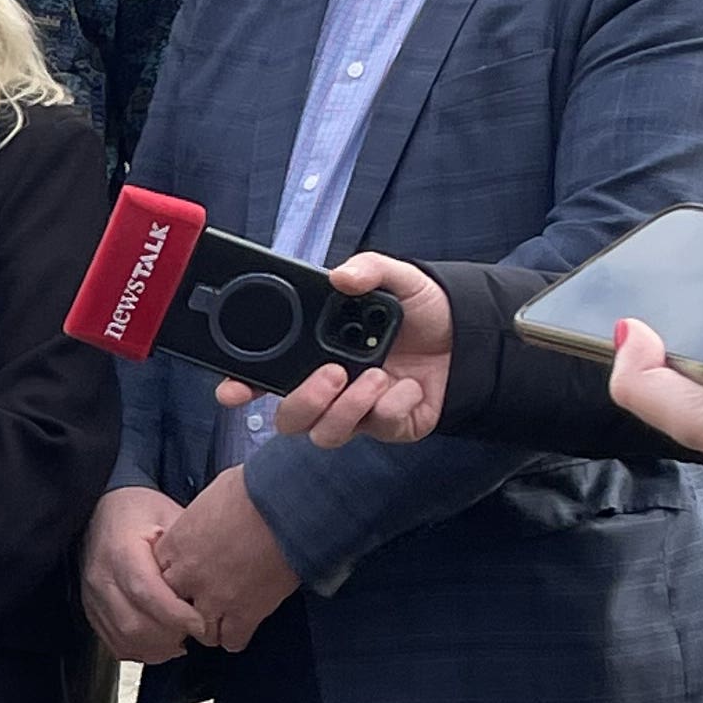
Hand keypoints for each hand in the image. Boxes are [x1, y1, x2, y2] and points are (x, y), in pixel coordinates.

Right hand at [80, 486, 204, 664]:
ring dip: (158, 647)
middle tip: (195, 630)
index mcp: (121, 549)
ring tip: (181, 638)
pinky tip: (161, 642)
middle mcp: (101, 575)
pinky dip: (141, 650)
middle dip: (171, 635)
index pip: (146, 591)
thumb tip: (216, 577)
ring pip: (125, 638)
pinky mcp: (92, 609)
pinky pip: (115, 643)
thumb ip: (188, 547)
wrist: (102, 509)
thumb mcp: (168, 515)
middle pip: (134, 623)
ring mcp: (93, 595)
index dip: (176, 614)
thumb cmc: (137, 510)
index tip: (202, 624)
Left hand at [152, 466, 298, 653]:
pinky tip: (242, 628)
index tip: (185, 578)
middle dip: (185, 606)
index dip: (173, 577)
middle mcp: (189, 575)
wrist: (283, 508)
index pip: (156, 574)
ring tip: (221, 620)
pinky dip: (236, 638)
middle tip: (200, 604)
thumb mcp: (209, 499)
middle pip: (172, 606)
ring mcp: (215, 598)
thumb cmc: (250, 492)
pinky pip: (232, 641)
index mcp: (176, 544)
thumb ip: (197, 521)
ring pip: (200, 631)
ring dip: (209, 626)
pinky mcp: (245, 614)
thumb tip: (206, 523)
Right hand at [216, 252, 454, 446]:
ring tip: (378, 377)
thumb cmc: (425, 311)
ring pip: (325, 433)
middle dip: (304, 400)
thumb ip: (369, 269)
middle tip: (333, 372)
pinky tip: (410, 385)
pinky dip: (393, 405)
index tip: (231, 389)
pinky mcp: (387, 426)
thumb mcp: (398, 278)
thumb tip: (340, 276)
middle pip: (289, 417)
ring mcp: (356, 411)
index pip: (264, 375)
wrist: (471, 338)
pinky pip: (376, 428)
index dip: (241, 386)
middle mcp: (329, 386)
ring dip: (348, 407)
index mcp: (314, 352)